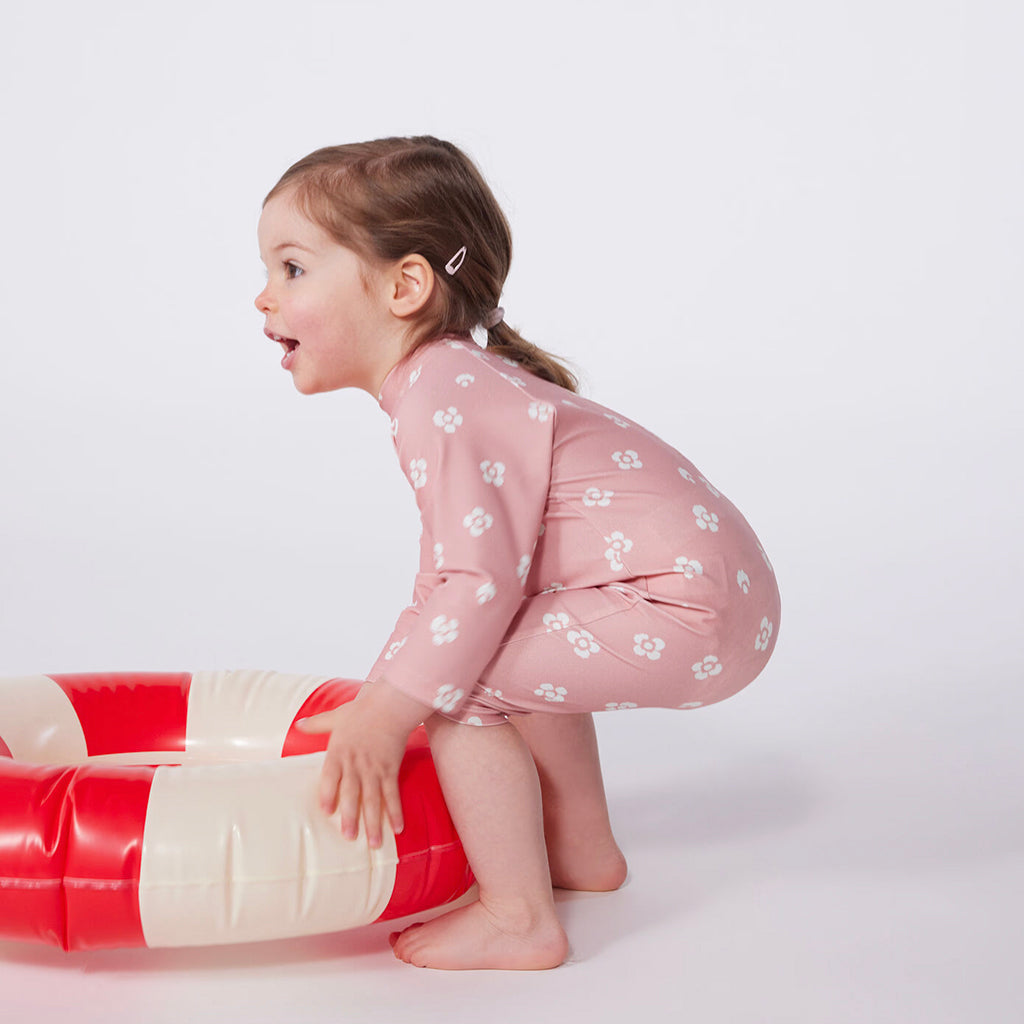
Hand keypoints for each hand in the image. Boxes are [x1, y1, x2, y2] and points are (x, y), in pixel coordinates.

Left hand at [295, 681, 427, 848]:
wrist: (390, 706)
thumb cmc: (362, 711)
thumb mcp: (335, 717)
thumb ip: (316, 724)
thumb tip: (297, 724)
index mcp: (339, 752)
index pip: (331, 777)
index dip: (328, 794)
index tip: (326, 811)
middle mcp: (356, 764)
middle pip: (353, 794)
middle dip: (351, 817)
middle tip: (349, 837)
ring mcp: (375, 769)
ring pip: (374, 800)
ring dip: (374, 822)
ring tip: (374, 844)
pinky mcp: (391, 770)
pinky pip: (393, 794)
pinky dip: (395, 811)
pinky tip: (397, 828)